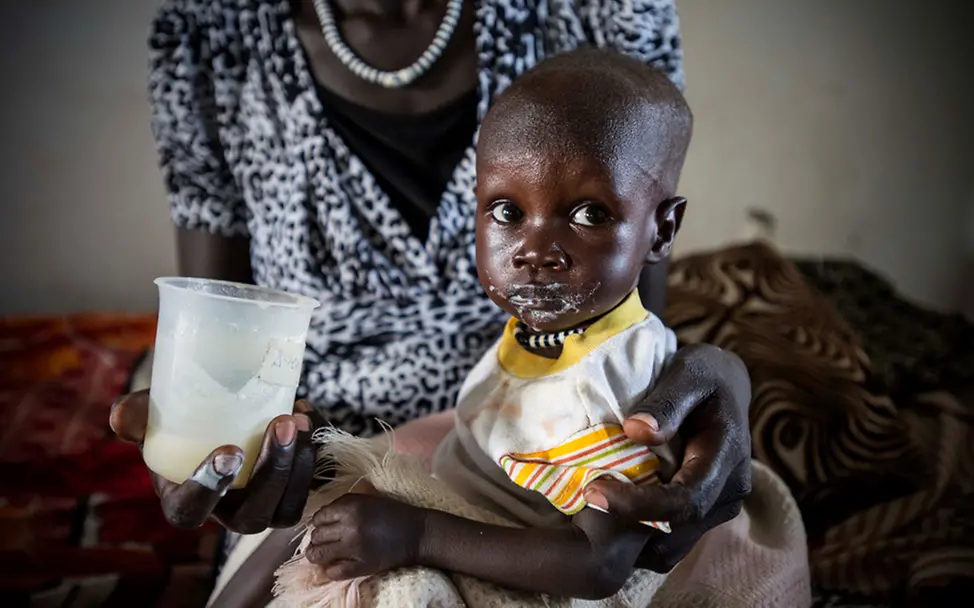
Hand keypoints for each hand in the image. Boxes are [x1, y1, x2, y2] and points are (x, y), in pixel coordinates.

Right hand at [109, 389, 317, 532]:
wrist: (217, 413)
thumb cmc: (179, 419)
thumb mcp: (153, 414)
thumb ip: (137, 416)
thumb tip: (121, 415)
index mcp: (184, 500)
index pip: (192, 511)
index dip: (209, 488)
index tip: (228, 452)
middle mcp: (226, 513)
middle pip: (253, 515)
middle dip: (272, 471)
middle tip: (281, 424)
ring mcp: (262, 506)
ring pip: (288, 507)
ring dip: (300, 466)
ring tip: (299, 419)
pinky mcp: (291, 492)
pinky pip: (312, 486)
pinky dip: (316, 452)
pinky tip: (309, 413)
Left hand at [306, 493, 425, 579]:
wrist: (418, 533)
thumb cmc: (393, 513)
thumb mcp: (367, 500)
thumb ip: (344, 505)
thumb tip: (321, 518)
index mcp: (351, 506)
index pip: (318, 517)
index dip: (319, 523)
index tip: (326, 527)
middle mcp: (349, 526)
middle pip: (316, 536)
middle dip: (318, 539)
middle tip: (327, 542)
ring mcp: (354, 547)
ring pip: (318, 554)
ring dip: (318, 555)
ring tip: (325, 555)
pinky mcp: (362, 566)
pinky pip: (333, 572)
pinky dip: (331, 571)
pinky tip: (336, 566)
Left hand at [584, 343, 752, 571]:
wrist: (726, 382)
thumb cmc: (702, 373)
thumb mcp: (687, 373)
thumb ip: (666, 402)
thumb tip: (637, 431)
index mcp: (727, 455)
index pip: (685, 501)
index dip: (638, 506)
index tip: (594, 492)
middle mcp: (730, 489)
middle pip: (678, 530)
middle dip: (628, 529)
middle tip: (582, 510)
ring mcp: (721, 504)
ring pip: (675, 542)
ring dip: (633, 540)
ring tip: (591, 517)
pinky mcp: (707, 509)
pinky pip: (673, 536)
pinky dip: (641, 536)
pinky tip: (610, 517)